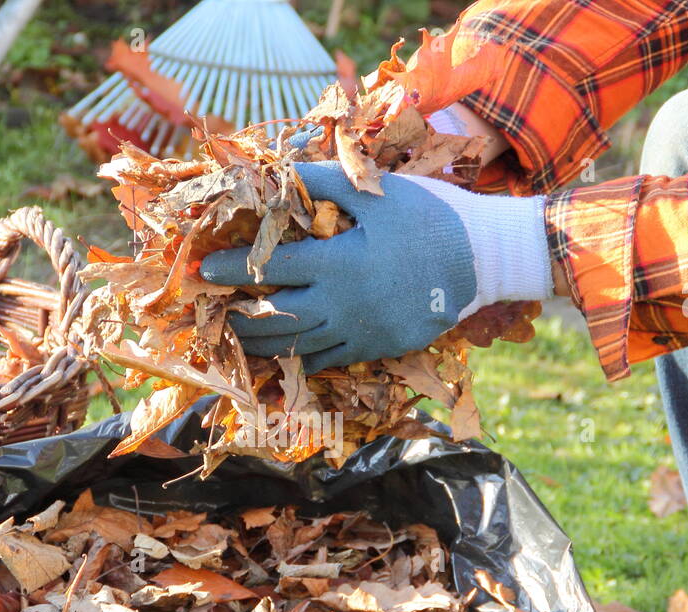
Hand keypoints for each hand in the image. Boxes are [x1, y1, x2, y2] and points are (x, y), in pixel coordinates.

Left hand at [200, 161, 551, 372]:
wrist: (483, 261)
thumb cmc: (430, 217)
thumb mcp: (378, 191)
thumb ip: (326, 182)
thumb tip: (282, 173)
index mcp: (337, 264)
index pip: (271, 268)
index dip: (232, 270)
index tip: (204, 270)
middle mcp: (342, 305)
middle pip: (276, 318)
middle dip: (239, 316)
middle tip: (213, 313)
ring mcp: (359, 332)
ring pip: (299, 346)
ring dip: (264, 342)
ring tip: (238, 337)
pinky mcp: (377, 347)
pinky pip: (330, 361)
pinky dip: (302, 360)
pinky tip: (285, 354)